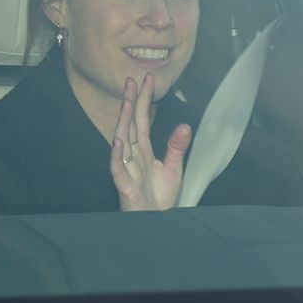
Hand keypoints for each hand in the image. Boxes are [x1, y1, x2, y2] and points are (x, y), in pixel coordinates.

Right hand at [109, 74, 191, 211]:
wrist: (157, 221)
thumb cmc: (160, 198)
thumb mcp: (172, 168)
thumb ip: (176, 147)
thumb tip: (185, 126)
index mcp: (144, 150)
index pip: (143, 120)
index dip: (145, 100)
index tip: (148, 80)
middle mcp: (133, 155)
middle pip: (130, 125)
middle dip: (131, 102)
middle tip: (132, 80)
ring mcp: (127, 168)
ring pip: (122, 140)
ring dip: (124, 121)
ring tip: (127, 102)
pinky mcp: (125, 185)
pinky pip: (118, 168)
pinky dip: (117, 155)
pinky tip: (118, 141)